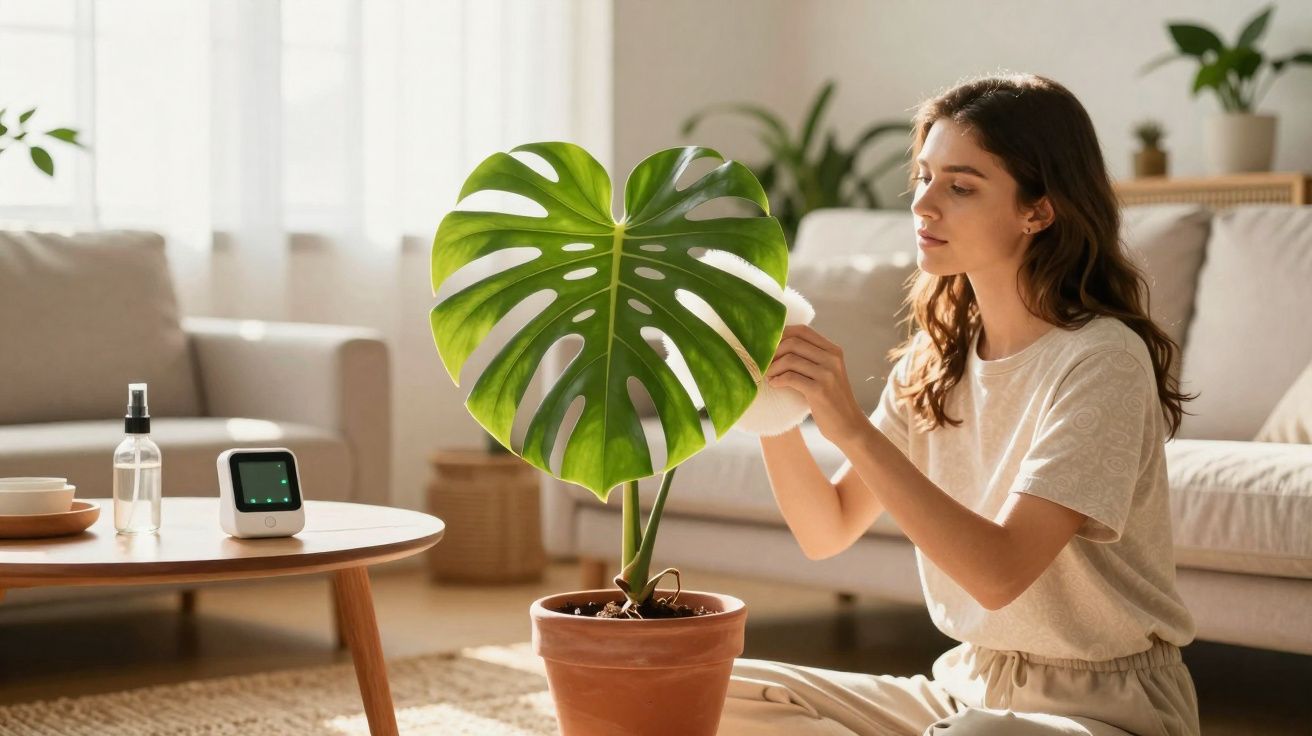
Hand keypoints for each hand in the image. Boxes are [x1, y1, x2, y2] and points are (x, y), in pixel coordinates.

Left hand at [765, 324, 866, 444]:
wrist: (849, 425)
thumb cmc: (831, 400)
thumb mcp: (827, 373)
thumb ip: (811, 358)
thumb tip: (779, 346)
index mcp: (833, 351)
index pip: (803, 330)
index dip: (782, 334)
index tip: (768, 344)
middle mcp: (832, 359)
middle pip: (793, 343)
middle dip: (773, 352)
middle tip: (764, 363)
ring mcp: (827, 374)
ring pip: (790, 359)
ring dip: (773, 367)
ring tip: (768, 375)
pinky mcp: (820, 390)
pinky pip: (791, 377)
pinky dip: (778, 380)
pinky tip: (773, 384)